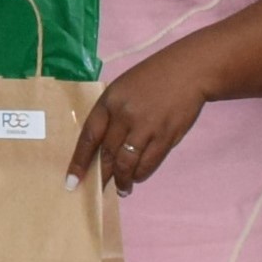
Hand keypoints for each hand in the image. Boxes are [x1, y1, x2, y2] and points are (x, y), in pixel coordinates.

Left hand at [68, 51, 210, 195]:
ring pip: (128, 163)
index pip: (89, 137)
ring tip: (121, 188)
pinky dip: (141, 174)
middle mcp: (125, 115)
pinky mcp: (167, 136)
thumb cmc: (152, 78)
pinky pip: (149, 163)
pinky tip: (137, 177)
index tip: (72, 181)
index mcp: (110, 101)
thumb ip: (111, 114)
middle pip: (108, 154)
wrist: (189, 71)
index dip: (79, 162)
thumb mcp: (122, 88)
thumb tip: (102, 148)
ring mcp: (147, 127)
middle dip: (102, 176)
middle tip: (99, 189)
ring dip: (123, 180)